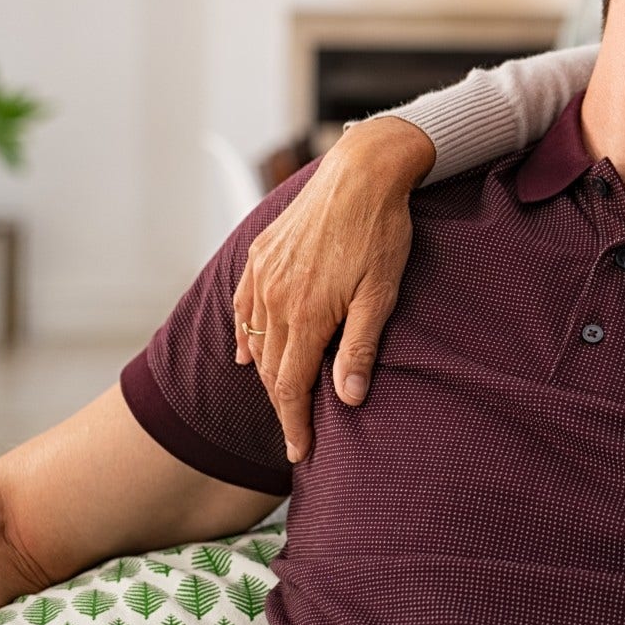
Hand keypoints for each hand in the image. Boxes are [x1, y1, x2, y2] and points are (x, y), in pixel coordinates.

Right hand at [233, 118, 429, 461]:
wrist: (361, 171)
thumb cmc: (380, 232)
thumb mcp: (381, 294)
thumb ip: (360, 348)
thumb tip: (348, 399)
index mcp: (305, 315)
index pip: (292, 386)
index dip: (295, 423)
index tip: (300, 452)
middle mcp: (275, 299)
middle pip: (271, 369)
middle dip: (282, 406)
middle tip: (295, 434)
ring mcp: (263, 275)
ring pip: (256, 339)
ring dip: (266, 374)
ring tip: (280, 399)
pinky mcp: (261, 255)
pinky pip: (244, 306)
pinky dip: (245, 333)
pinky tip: (249, 351)